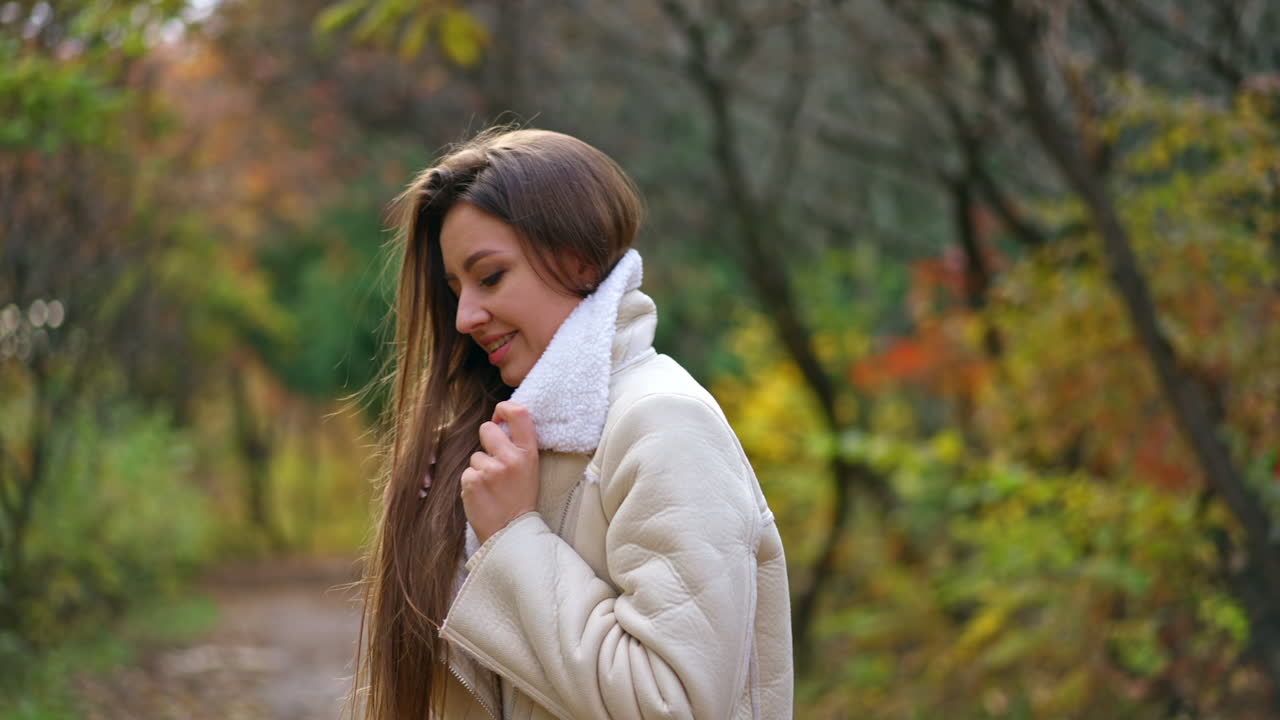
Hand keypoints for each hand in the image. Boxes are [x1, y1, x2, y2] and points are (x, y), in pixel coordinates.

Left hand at [460, 401, 539, 544]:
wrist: (510, 532)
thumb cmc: (519, 498)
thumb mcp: (529, 468)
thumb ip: (517, 445)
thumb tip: (498, 420)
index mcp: (528, 453)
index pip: (519, 414)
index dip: (505, 407)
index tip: (500, 414)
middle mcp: (510, 459)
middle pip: (487, 428)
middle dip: (486, 440)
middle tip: (495, 461)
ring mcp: (490, 470)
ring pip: (475, 455)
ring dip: (480, 468)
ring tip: (492, 486)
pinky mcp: (472, 482)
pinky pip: (467, 472)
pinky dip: (472, 483)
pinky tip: (483, 495)